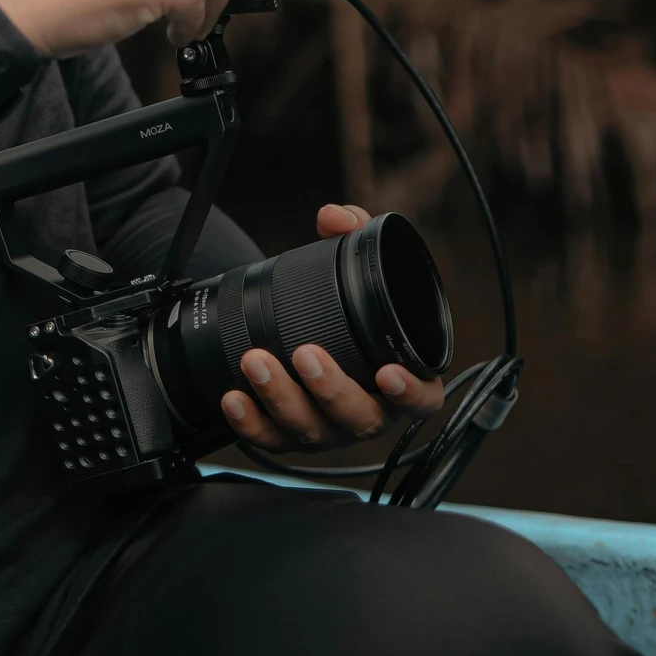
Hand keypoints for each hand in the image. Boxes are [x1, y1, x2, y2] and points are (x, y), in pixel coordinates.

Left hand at [220, 204, 448, 450]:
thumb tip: (333, 217)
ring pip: (312, 429)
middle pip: (359, 418)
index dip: (410, 393)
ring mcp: (329, 427)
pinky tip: (233, 397)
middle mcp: (368, 410)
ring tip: (256, 361)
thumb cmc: (351, 304)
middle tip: (305, 355)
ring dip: (281, 398)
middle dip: (330, 390)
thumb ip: (353, 231)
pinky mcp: (290, 435)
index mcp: (401, 378)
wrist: (313, 327)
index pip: (422, 399)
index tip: (387, 373)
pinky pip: (271, 439)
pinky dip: (251, 423)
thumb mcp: (359, 265)